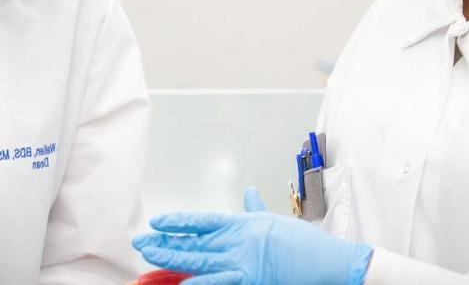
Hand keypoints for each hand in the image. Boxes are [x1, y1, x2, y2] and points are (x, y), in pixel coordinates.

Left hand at [133, 187, 372, 284]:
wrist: (327, 262)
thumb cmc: (303, 244)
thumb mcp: (274, 221)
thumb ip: (255, 209)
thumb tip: (248, 192)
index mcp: (243, 223)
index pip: (202, 220)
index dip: (178, 221)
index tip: (157, 221)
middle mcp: (238, 240)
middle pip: (193, 241)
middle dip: (165, 243)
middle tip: (141, 243)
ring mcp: (243, 262)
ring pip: (198, 261)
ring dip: (172, 259)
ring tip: (150, 257)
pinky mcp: (251, 280)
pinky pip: (218, 283)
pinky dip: (199, 284)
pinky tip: (181, 284)